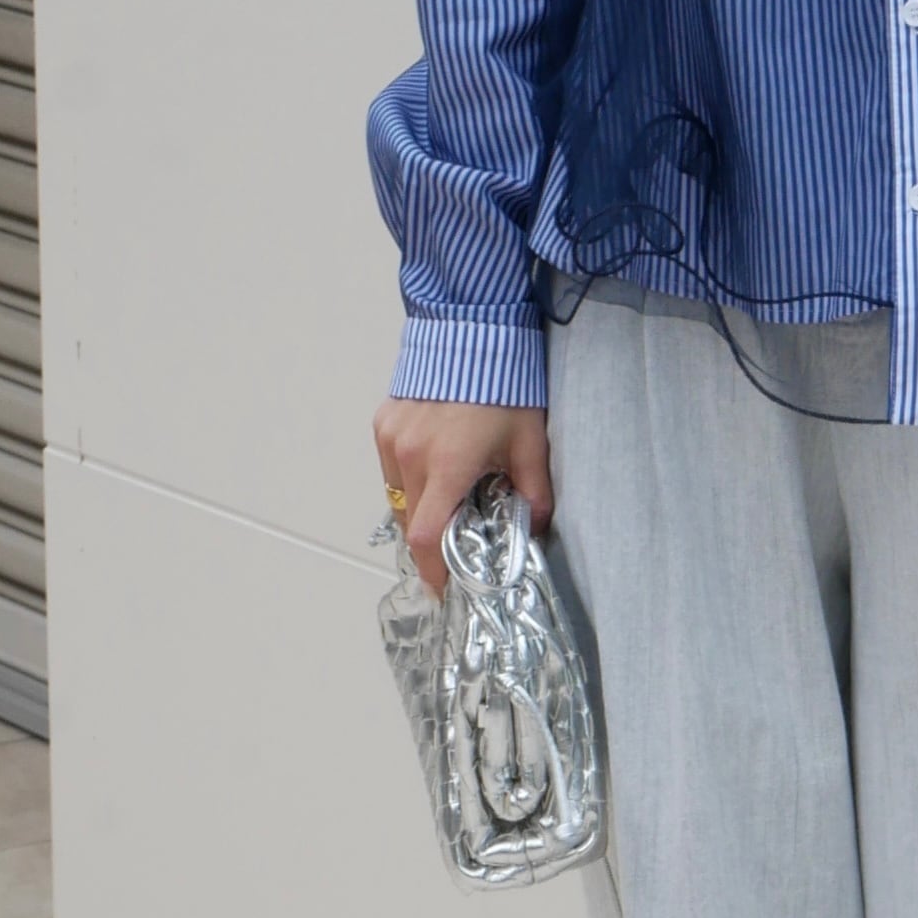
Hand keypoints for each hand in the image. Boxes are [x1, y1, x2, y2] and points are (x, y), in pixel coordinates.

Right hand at [373, 396, 552, 596]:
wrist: (473, 330)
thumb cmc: (506, 387)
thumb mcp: (531, 443)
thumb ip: (534, 492)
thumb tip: (534, 530)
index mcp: (448, 466)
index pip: (428, 538)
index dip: (434, 571)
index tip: (445, 588)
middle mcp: (410, 456)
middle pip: (412, 524)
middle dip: (432, 544)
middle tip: (456, 549)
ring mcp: (391, 439)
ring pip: (398, 498)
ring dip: (420, 512)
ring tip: (447, 506)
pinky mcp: (383, 423)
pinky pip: (391, 470)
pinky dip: (410, 482)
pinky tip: (434, 471)